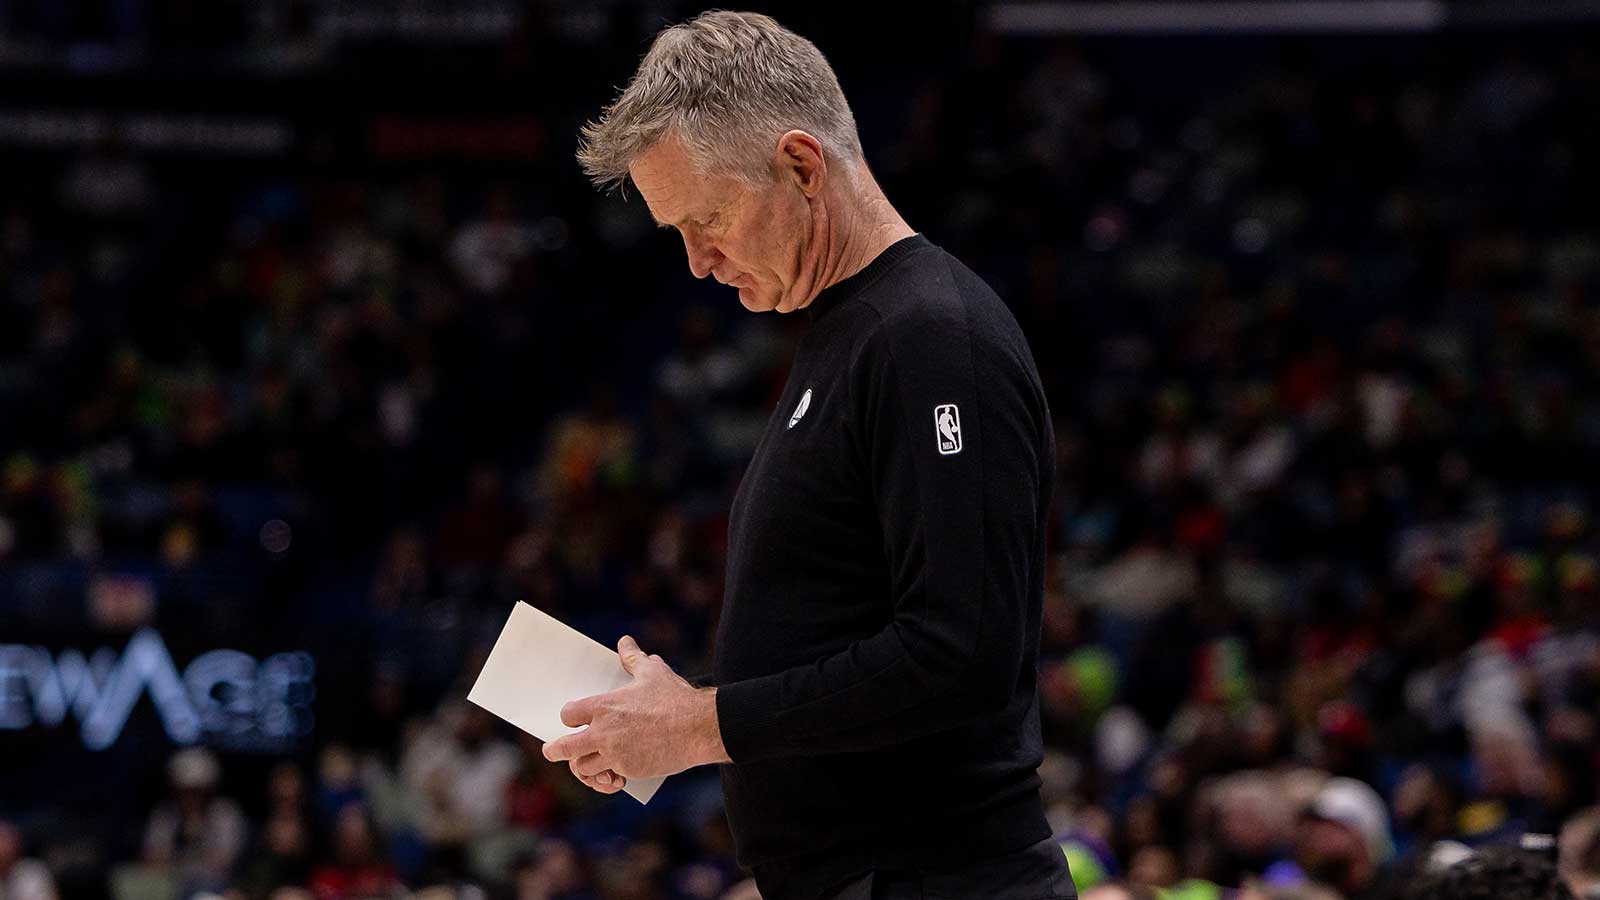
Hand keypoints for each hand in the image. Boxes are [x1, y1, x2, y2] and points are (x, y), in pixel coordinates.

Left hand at [542, 635, 729, 789]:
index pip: (568, 714)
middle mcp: (603, 732)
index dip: (568, 717)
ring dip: (584, 765)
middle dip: (555, 750)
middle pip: (564, 747)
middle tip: (553, 751)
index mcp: (604, 707)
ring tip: (588, 764)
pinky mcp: (629, 770)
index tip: (571, 719)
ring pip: (583, 767)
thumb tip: (625, 642)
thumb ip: (633, 658)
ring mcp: (614, 754)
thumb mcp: (653, 672)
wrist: (699, 727)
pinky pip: (608, 779)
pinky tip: (611, 777)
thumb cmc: (675, 698)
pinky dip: (607, 779)